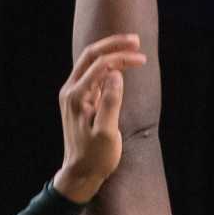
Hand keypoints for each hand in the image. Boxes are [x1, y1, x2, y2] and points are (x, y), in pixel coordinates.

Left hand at [53, 34, 145, 203]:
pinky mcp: (80, 100)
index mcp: (75, 96)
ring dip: (111, 52)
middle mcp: (70, 91)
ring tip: (133, 48)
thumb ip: (110, 102)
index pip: (100, 65)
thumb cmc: (95, 157)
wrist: (80, 173)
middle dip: (113, 45)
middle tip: (136, 40)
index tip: (142, 60)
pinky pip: (93, 76)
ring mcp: (74, 95)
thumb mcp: (106, 133)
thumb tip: (115, 74)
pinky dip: (108, 66)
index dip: (122, 58)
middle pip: (91, 56)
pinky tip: (122, 65)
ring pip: (91, 63)